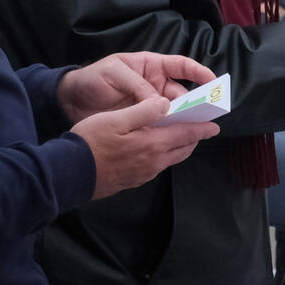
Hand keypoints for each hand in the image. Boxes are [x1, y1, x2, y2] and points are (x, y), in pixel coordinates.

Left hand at [58, 53, 217, 123]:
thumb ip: (138, 86)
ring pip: (175, 113)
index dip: (199, 72)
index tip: (212, 81)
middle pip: (183, 94)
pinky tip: (174, 140)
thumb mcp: (114, 74)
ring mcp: (150, 106)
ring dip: (183, 120)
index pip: (182, 66)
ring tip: (194, 129)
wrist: (69, 102)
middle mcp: (156, 87)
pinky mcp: (143, 123)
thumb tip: (161, 104)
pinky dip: (168, 133)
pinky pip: (161, 128)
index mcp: (151, 68)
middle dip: (195, 102)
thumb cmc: (93, 79)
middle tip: (204, 114)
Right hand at [72, 97, 218, 199]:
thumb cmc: (91, 142)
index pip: (186, 135)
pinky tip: (155, 148)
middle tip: (199, 128)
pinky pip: (157, 165)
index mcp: (154, 144)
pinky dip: (164, 154)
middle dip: (193, 138)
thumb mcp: (117, 119)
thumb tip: (166, 104)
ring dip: (178, 146)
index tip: (215, 126)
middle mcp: (154, 162)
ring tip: (179, 135)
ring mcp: (143, 174)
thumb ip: (144, 110)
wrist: (69, 175)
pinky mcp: (132, 180)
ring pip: (170, 158)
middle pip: (182, 149)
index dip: (202, 129)